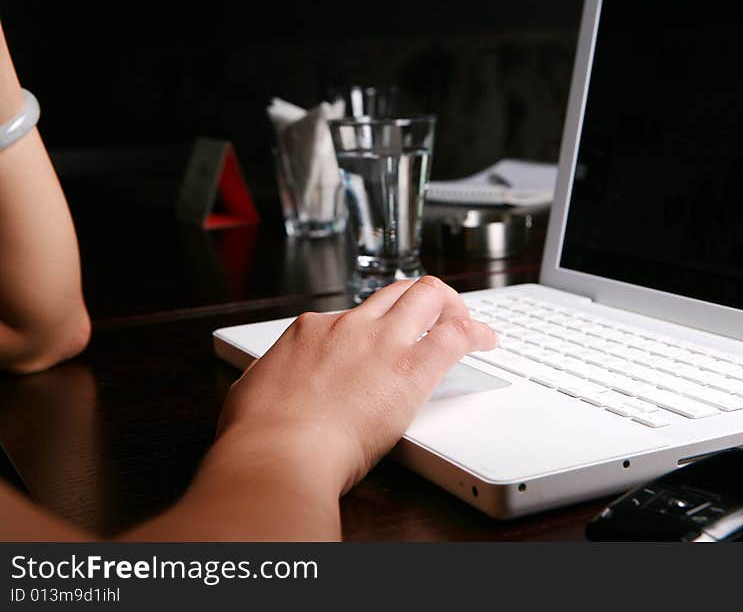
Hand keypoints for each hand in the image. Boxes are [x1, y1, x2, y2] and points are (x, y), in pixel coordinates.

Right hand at [216, 276, 496, 494]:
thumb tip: (270, 382)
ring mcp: (381, 341)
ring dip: (452, 306)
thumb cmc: (260, 435)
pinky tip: (486, 341)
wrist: (278, 452)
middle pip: (397, 291)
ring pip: (427, 296)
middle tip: (440, 315)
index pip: (355, 314)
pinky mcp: (411, 368)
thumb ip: (272, 378)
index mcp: (312, 331)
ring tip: (468, 325)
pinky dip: (476, 331)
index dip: (379, 326)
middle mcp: (350, 326)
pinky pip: (455, 334)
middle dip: (424, 298)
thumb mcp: (254, 390)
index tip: (388, 341)